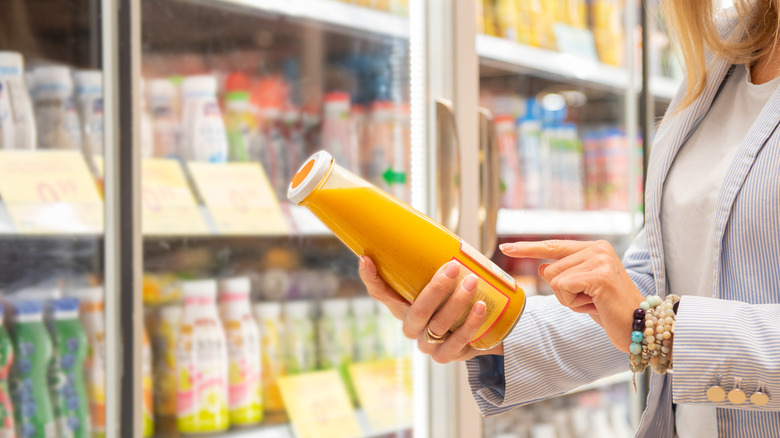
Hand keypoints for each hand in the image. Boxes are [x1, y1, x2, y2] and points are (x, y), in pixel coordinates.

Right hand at [358, 256, 502, 362]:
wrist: (480, 332)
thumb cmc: (456, 299)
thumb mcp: (444, 283)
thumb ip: (437, 265)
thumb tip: (440, 235)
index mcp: (402, 306)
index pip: (379, 293)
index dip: (370, 278)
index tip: (366, 258)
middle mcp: (411, 327)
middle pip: (417, 311)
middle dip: (436, 289)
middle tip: (452, 267)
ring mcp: (427, 344)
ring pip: (439, 324)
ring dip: (457, 302)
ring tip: (472, 282)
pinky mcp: (447, 356)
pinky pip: (458, 341)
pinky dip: (470, 323)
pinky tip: (480, 307)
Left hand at [500, 240, 643, 352]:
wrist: (641, 328)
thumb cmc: (611, 311)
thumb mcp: (583, 291)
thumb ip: (565, 276)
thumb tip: (542, 267)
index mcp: (594, 248)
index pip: (553, 246)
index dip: (527, 249)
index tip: (505, 248)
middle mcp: (597, 248)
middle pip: (550, 269)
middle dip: (563, 293)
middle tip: (591, 301)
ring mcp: (599, 260)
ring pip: (554, 280)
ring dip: (569, 300)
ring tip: (595, 303)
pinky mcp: (598, 275)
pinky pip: (562, 288)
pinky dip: (573, 303)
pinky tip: (595, 305)